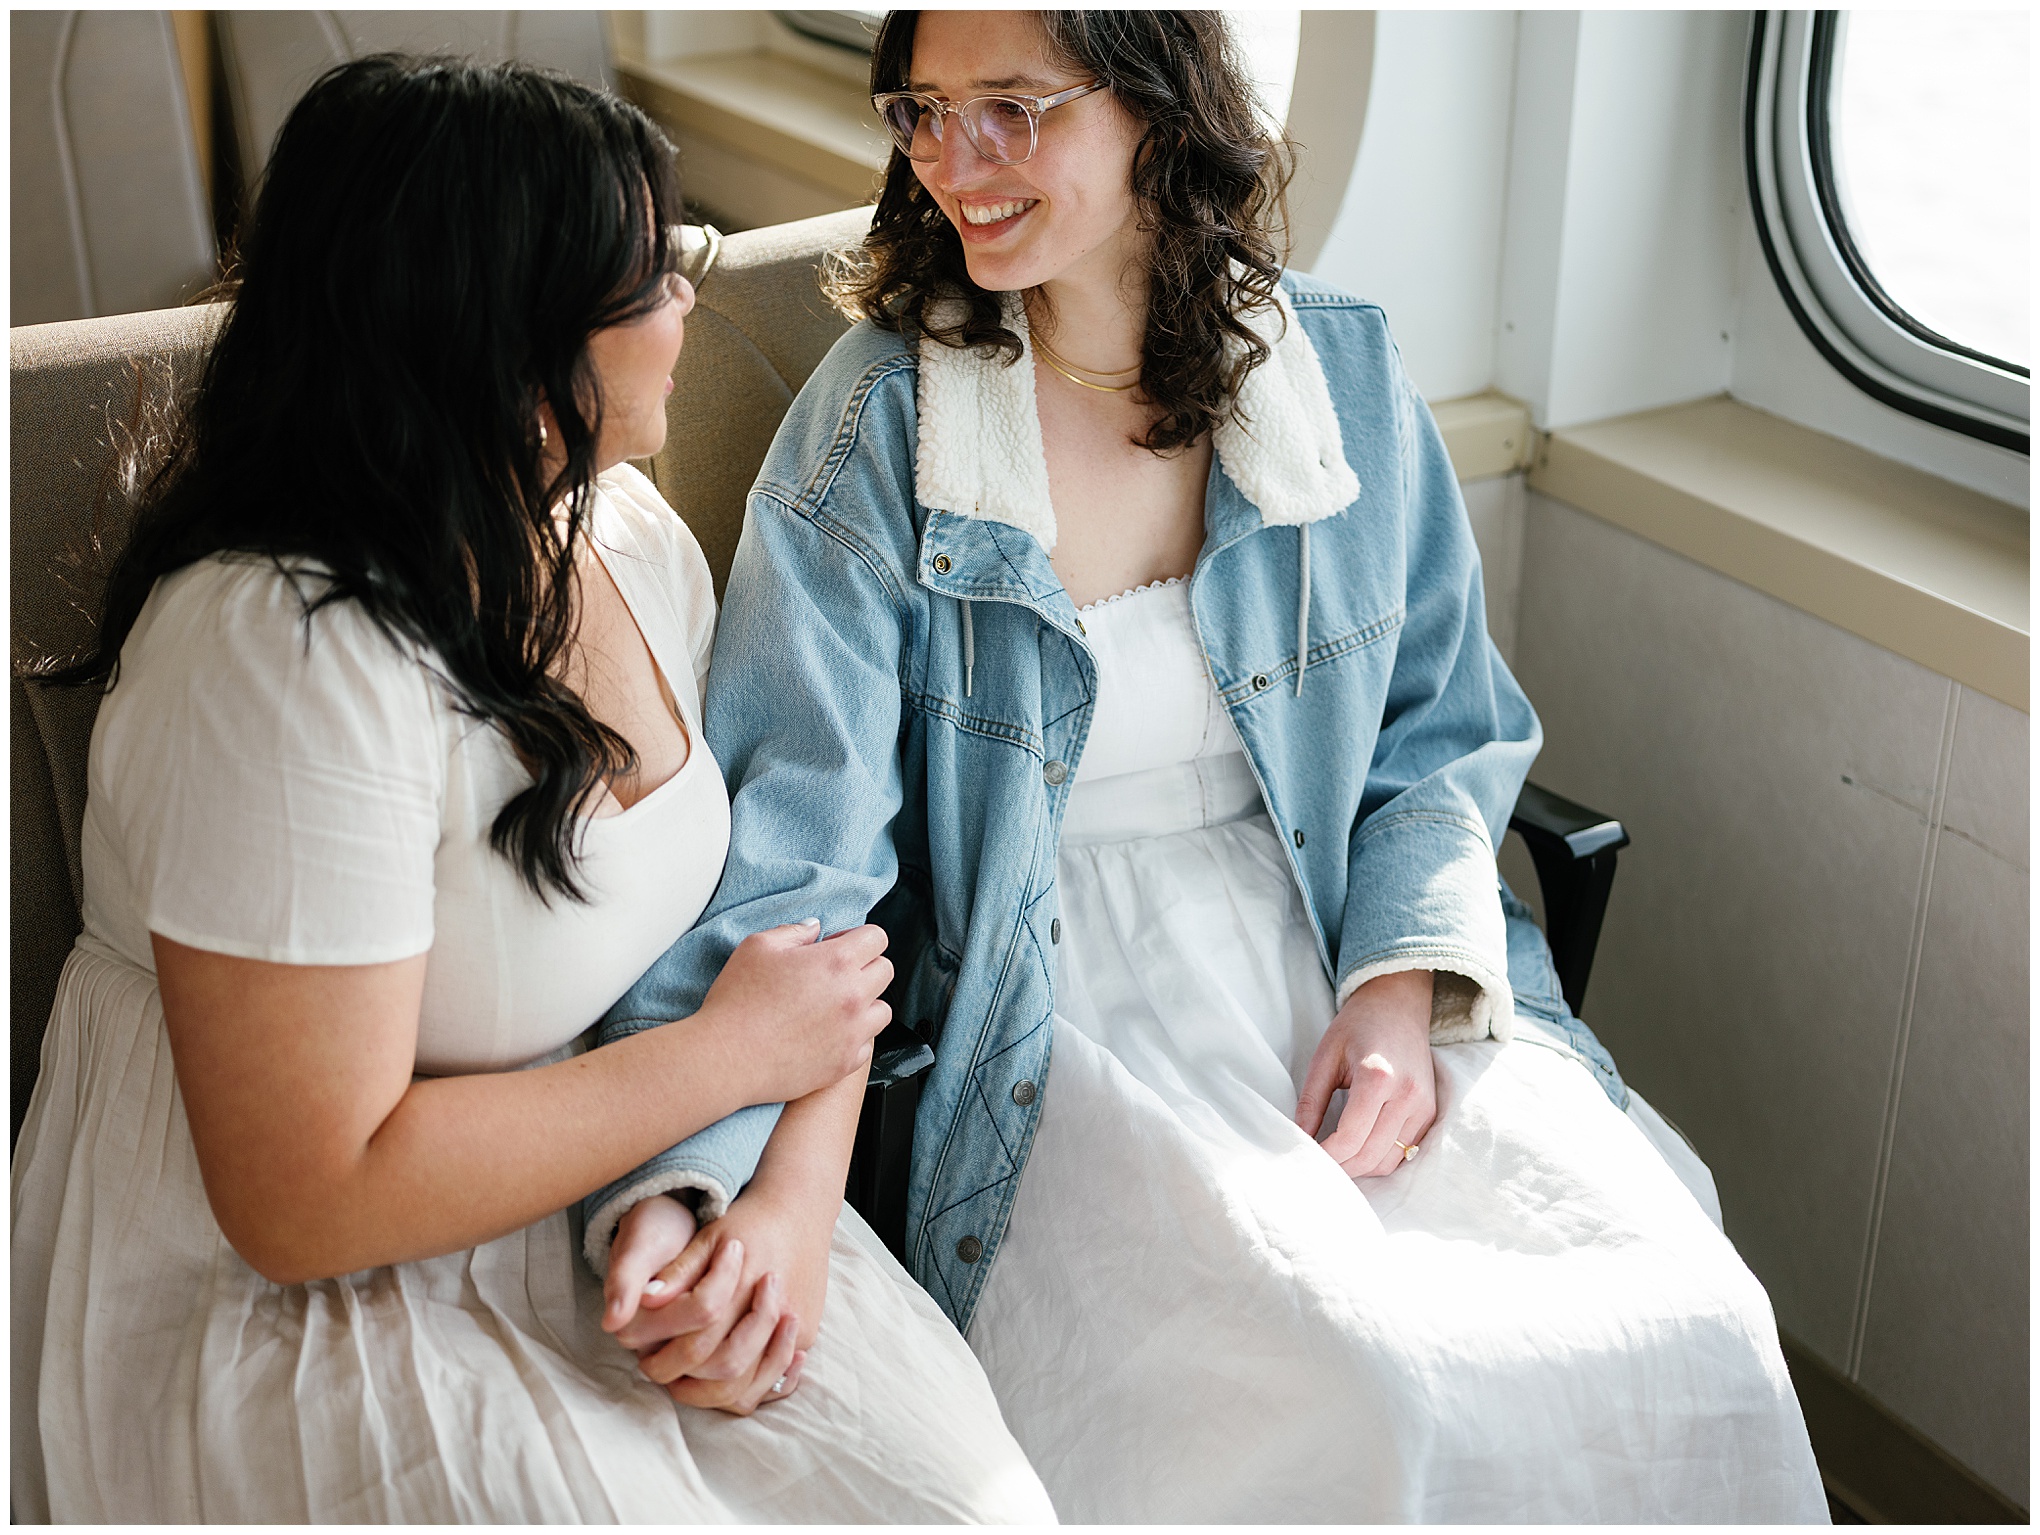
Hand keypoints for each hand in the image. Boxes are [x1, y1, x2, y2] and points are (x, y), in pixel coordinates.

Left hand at [605, 1184, 832, 1413]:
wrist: (798, 1211)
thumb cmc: (746, 1224)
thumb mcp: (707, 1237)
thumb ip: (679, 1271)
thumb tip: (646, 1301)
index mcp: (744, 1286)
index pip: (698, 1342)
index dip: (666, 1356)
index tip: (644, 1357)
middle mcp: (777, 1310)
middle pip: (725, 1368)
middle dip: (687, 1380)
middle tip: (662, 1372)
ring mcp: (798, 1326)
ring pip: (751, 1385)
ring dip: (713, 1390)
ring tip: (688, 1379)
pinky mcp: (809, 1332)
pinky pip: (774, 1378)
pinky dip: (746, 1384)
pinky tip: (721, 1377)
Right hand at [698, 920, 891, 1104]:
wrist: (726, 1058)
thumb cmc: (737, 1001)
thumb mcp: (757, 948)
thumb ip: (793, 932)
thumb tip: (814, 928)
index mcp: (836, 962)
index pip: (877, 938)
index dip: (857, 938)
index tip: (836, 946)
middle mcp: (853, 996)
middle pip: (885, 971)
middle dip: (865, 967)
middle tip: (833, 975)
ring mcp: (853, 1033)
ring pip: (882, 1010)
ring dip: (865, 1004)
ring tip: (833, 1007)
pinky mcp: (845, 1063)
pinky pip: (867, 1045)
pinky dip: (854, 1038)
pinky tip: (827, 1034)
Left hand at [1295, 968, 1438, 1177]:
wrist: (1397, 1007)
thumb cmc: (1357, 1027)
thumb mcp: (1325, 1057)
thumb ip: (1311, 1101)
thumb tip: (1298, 1137)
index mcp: (1377, 1077)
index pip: (1350, 1138)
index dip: (1325, 1155)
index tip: (1305, 1155)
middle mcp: (1407, 1094)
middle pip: (1369, 1156)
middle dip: (1340, 1166)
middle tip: (1317, 1161)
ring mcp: (1423, 1106)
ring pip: (1388, 1161)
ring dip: (1360, 1167)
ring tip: (1337, 1155)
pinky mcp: (1430, 1112)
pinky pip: (1404, 1152)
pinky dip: (1380, 1158)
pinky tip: (1360, 1147)